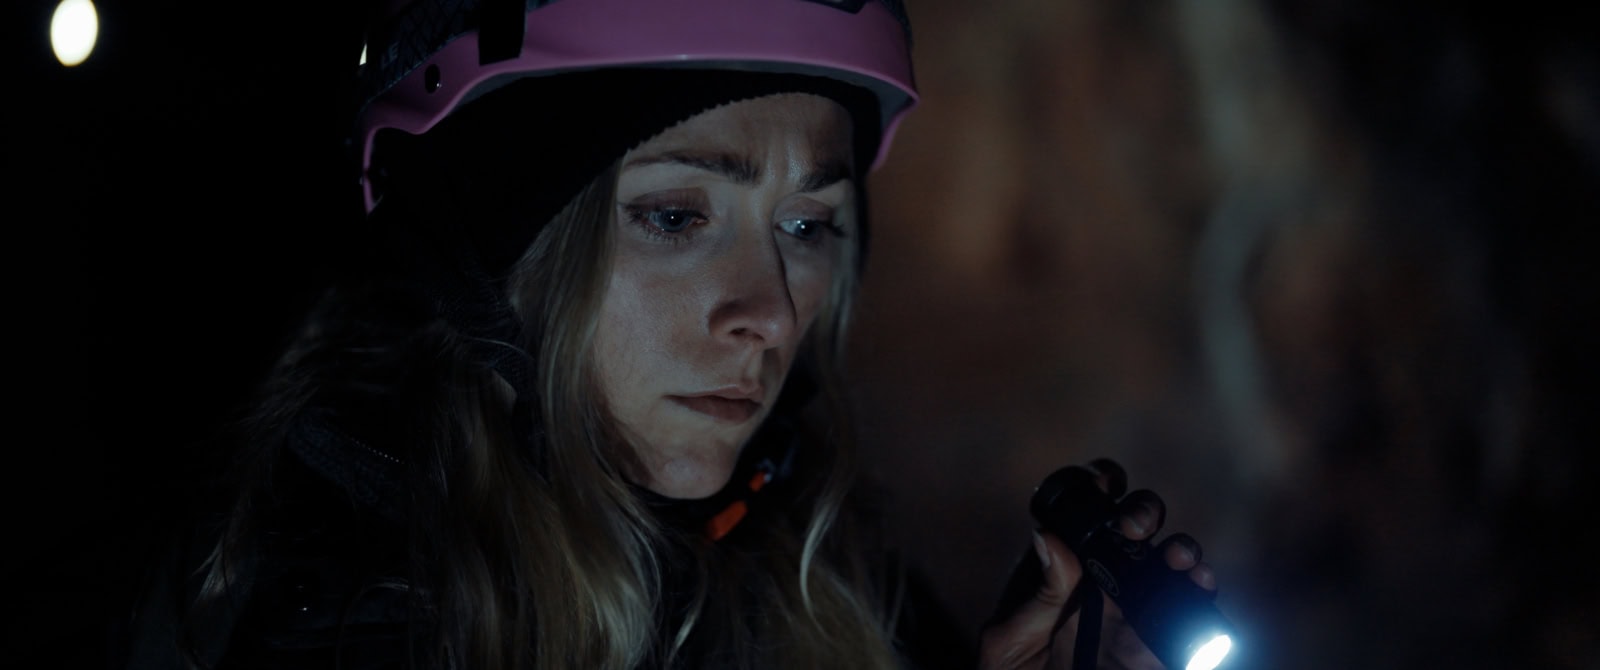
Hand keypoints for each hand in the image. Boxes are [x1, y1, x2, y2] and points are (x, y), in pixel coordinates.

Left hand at [978, 459, 1216, 669]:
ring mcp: (1136, 609)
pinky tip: (1199, 585)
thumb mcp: (1009, 641)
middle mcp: (1104, 578)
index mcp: (1062, 568)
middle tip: (1133, 526)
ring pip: (1171, 560)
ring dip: (1180, 547)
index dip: (1099, 483)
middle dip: (1143, 511)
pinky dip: (1201, 593)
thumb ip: (1035, 594)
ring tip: (1178, 557)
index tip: (1103, 483)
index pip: (1085, 511)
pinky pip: (1191, 612)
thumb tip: (1048, 537)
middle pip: (1136, 524)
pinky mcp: (1160, 646)